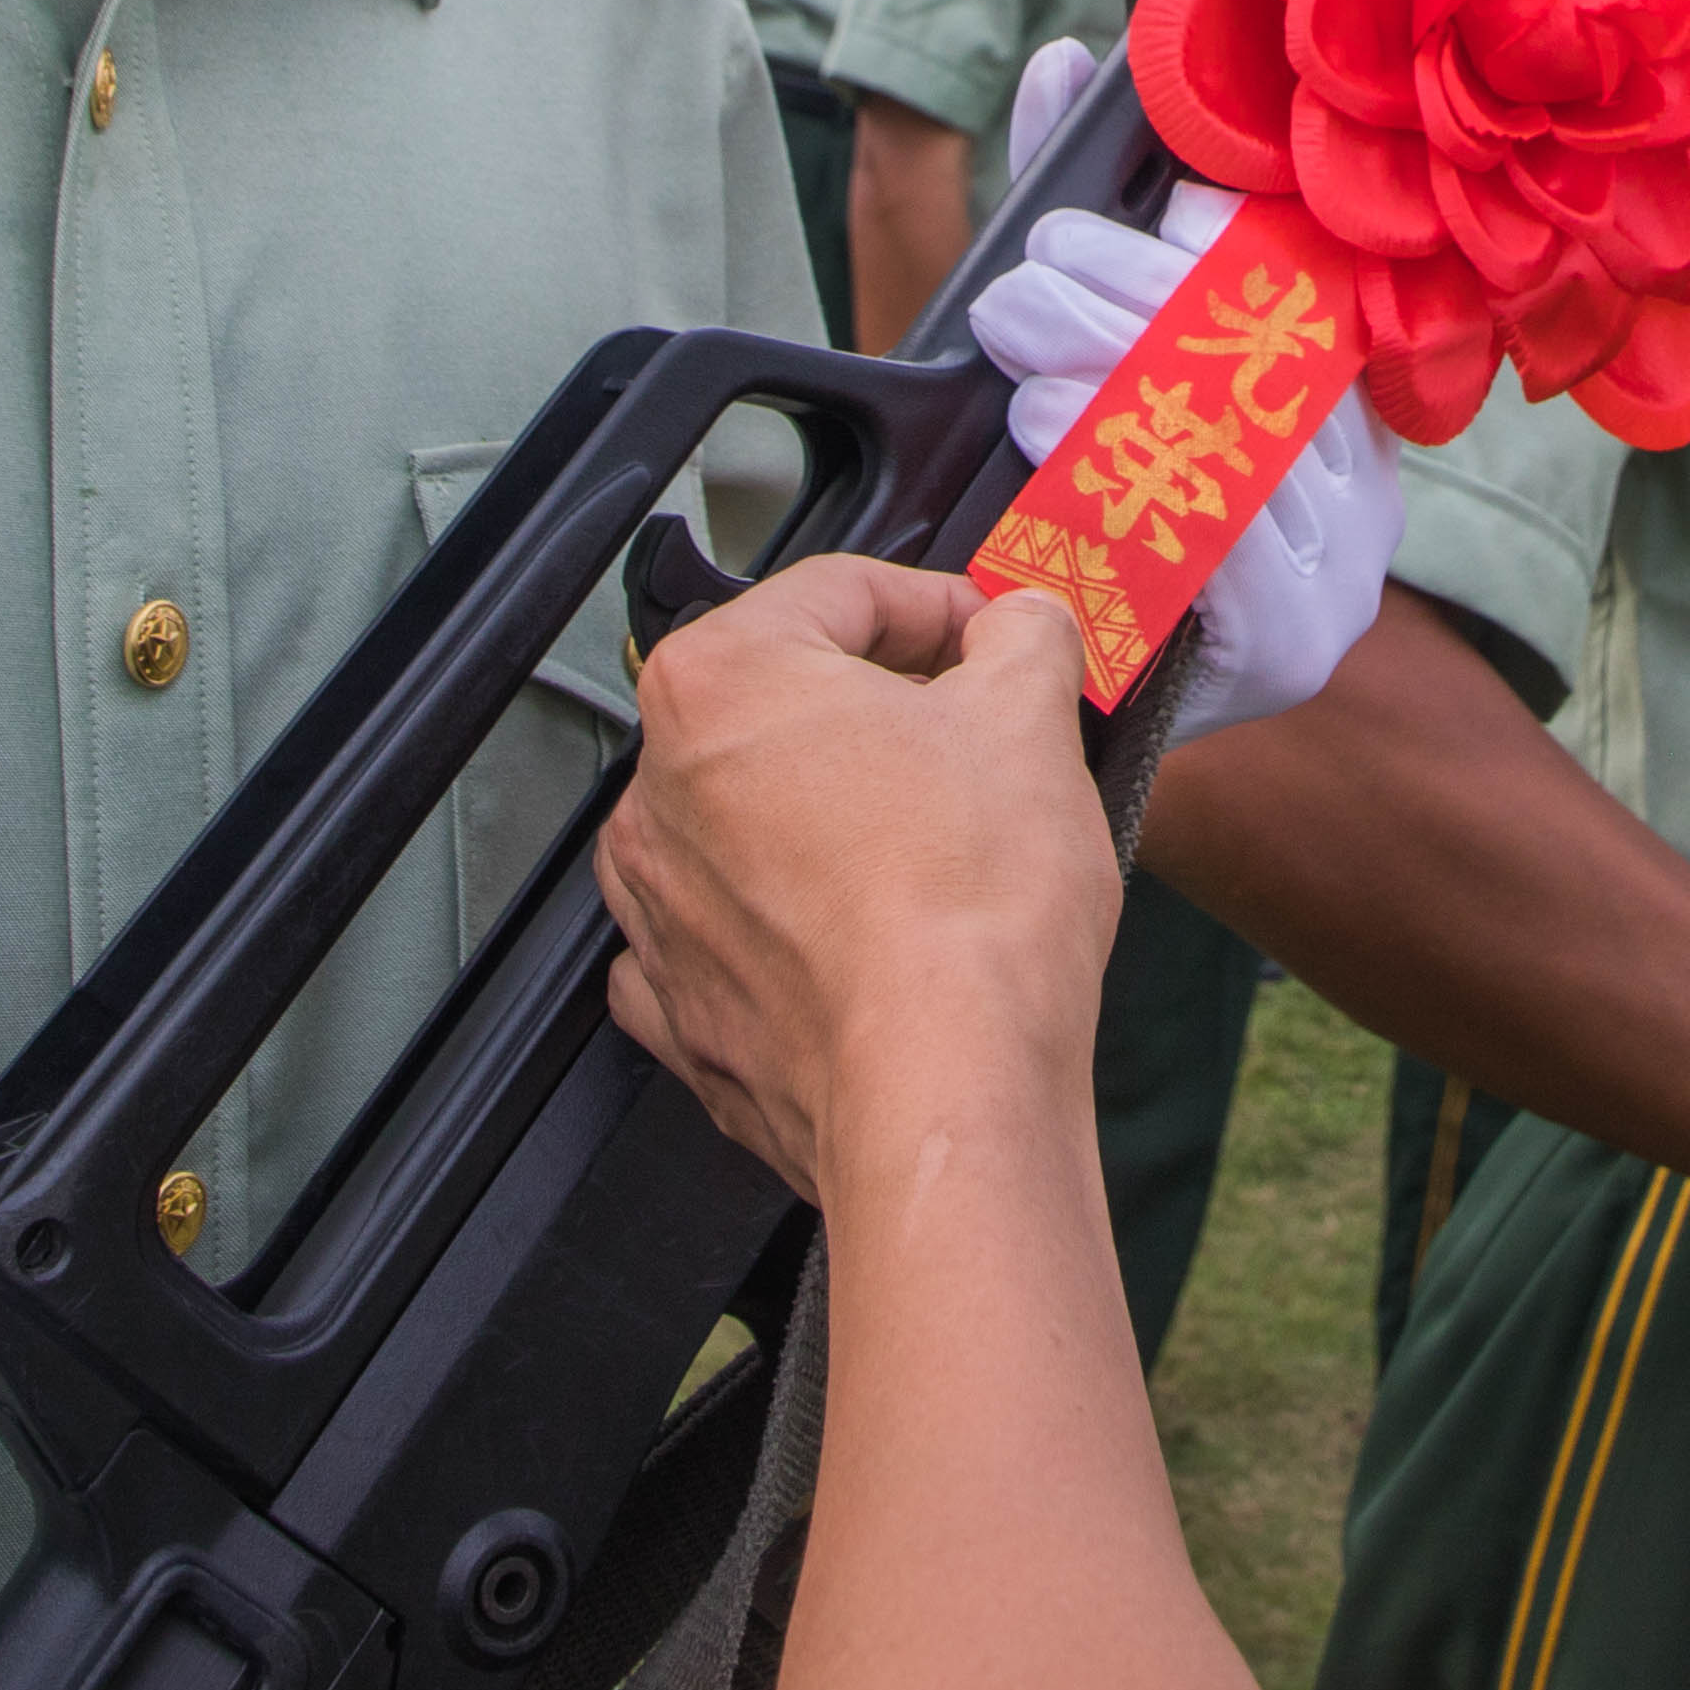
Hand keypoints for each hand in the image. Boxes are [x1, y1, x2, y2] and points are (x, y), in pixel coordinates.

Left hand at [598, 557, 1114, 1207]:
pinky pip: (733, 936)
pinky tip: (869, 934)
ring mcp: (658, 910)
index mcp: (720, 683)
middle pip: (789, 707)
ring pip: (757, 820)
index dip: (944, 606)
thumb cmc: (970, 907)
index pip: (843, 594)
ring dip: (839, 817)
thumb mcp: (1032, 715)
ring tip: (940, 845)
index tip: (997, 640)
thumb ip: (1025, 635)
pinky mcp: (683, 1013)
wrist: (943, 1095)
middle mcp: (659, 791)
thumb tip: (1022, 626)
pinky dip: (794, 926)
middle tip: (986, 740)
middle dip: (889, 713)